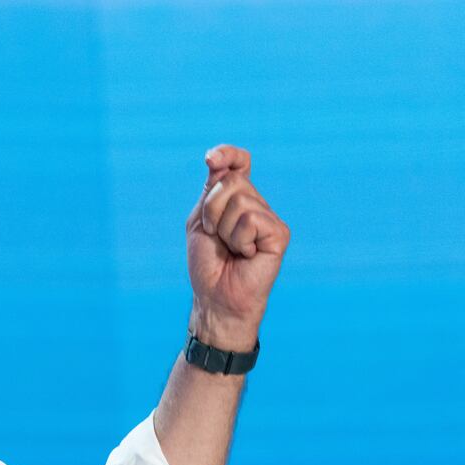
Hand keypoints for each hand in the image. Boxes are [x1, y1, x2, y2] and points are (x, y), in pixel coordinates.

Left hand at [185, 145, 290, 350]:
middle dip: (211, 209)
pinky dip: (239, 239)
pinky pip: (251, 220)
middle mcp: (256, 204)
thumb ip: (210, 190)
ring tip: (230, 248)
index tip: (211, 160)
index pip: (239, 162)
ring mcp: (270, 217)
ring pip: (240, 201)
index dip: (228, 154)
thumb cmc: (208, 262)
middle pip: (231, 181)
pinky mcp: (279, 233)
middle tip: (215, 235)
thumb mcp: (200, 221)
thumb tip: (215, 159)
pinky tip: (245, 254)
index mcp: (236, 198)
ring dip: (223, 228)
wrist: (216, 296)